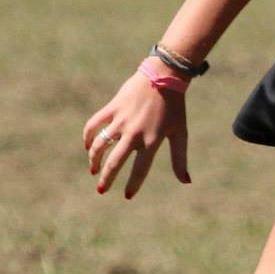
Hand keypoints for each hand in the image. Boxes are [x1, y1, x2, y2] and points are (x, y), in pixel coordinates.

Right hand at [83, 69, 190, 198]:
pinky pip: (93, 125)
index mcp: (152, 141)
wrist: (164, 77)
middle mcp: (134, 133)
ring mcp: (121, 120)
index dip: (133, 184)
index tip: (127, 196)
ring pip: (100, 145)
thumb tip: (186, 182)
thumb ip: (180, 159)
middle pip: (115, 161)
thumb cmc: (174, 108)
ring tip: (94, 170)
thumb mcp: (180, 134)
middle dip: (107, 178)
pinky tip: (88, 146)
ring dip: (94, 159)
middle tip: (101, 190)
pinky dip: (88, 136)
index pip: (140, 169)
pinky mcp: (112, 108)